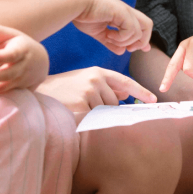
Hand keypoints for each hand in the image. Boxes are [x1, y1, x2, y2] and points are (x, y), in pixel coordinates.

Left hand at [0, 21, 48, 93]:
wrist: (41, 62)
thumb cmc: (20, 44)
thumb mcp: (10, 34)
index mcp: (21, 50)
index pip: (11, 55)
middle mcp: (22, 67)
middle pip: (5, 74)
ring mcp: (19, 81)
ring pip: (1, 87)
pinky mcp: (15, 91)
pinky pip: (0, 95)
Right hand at [35, 67, 156, 114]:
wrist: (39, 95)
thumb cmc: (62, 90)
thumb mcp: (83, 81)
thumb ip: (104, 86)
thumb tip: (125, 93)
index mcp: (97, 72)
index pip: (124, 82)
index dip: (140, 91)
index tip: (153, 99)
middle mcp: (95, 80)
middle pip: (115, 103)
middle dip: (105, 109)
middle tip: (84, 106)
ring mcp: (89, 92)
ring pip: (105, 113)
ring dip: (94, 116)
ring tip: (76, 109)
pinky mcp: (82, 105)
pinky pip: (94, 120)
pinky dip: (88, 121)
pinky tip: (74, 115)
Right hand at [72, 0, 152, 55]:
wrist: (76, 4)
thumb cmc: (84, 15)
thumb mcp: (99, 32)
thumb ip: (110, 42)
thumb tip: (122, 51)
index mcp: (122, 15)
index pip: (141, 27)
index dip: (143, 40)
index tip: (140, 50)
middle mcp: (126, 12)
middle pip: (147, 26)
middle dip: (142, 41)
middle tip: (128, 48)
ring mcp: (125, 11)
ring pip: (139, 32)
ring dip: (125, 41)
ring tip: (109, 38)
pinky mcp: (122, 12)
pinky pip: (131, 30)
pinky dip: (121, 37)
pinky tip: (108, 34)